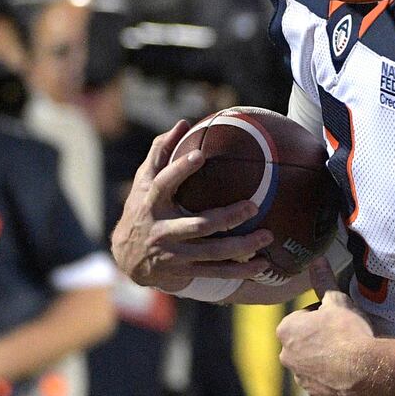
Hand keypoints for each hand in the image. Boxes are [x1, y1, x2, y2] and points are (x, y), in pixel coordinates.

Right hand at [110, 121, 274, 291]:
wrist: (127, 258)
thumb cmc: (142, 209)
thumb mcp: (144, 183)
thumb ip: (161, 153)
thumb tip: (183, 123)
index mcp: (151, 204)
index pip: (163, 184)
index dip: (179, 170)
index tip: (199, 156)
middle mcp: (161, 230)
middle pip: (197, 225)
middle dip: (226, 218)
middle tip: (253, 206)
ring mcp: (173, 254)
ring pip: (212, 252)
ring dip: (242, 246)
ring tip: (266, 236)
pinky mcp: (184, 271)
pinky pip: (215, 272)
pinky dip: (239, 270)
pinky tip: (261, 265)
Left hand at [276, 260, 393, 395]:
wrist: (363, 370)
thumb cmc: (348, 332)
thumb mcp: (338, 300)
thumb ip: (324, 280)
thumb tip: (317, 260)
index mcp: (287, 330)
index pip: (302, 318)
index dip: (322, 316)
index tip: (337, 318)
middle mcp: (286, 355)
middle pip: (304, 342)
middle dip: (320, 339)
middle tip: (344, 335)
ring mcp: (300, 378)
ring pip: (312, 364)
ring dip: (325, 359)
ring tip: (349, 354)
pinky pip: (322, 384)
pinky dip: (333, 379)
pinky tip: (349, 371)